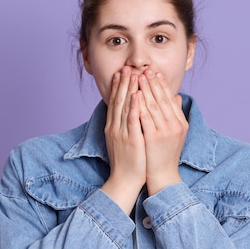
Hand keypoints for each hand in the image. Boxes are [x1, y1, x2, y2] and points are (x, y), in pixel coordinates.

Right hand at [101, 67, 145, 213]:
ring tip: (132, 74)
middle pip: (118, 101)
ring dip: (128, 89)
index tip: (121, 73)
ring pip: (124, 107)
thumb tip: (135, 112)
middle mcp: (114, 127)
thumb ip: (130, 124)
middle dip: (122, 83)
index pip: (115, 103)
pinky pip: (132, 120)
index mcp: (113, 127)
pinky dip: (134, 106)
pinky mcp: (130, 140)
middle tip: (125, 67)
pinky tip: (137, 95)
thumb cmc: (129, 161)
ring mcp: (121, 133)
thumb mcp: (127, 139)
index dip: (118, 87)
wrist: (125, 181)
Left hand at [137, 69, 187, 194]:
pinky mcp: (153, 138)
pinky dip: (140, 105)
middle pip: (161, 99)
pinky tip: (135, 95)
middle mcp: (175, 126)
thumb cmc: (165, 153)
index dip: (161, 84)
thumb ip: (175, 114)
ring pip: (153, 106)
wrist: (162, 175)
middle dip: (152, 83)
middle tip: (145, 69)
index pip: (170, 99)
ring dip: (145, 89)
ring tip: (138, 76)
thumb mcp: (175, 133)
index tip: (154, 72)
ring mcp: (164, 132)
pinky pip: (145, 118)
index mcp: (180, 123)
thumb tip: (177, 96)